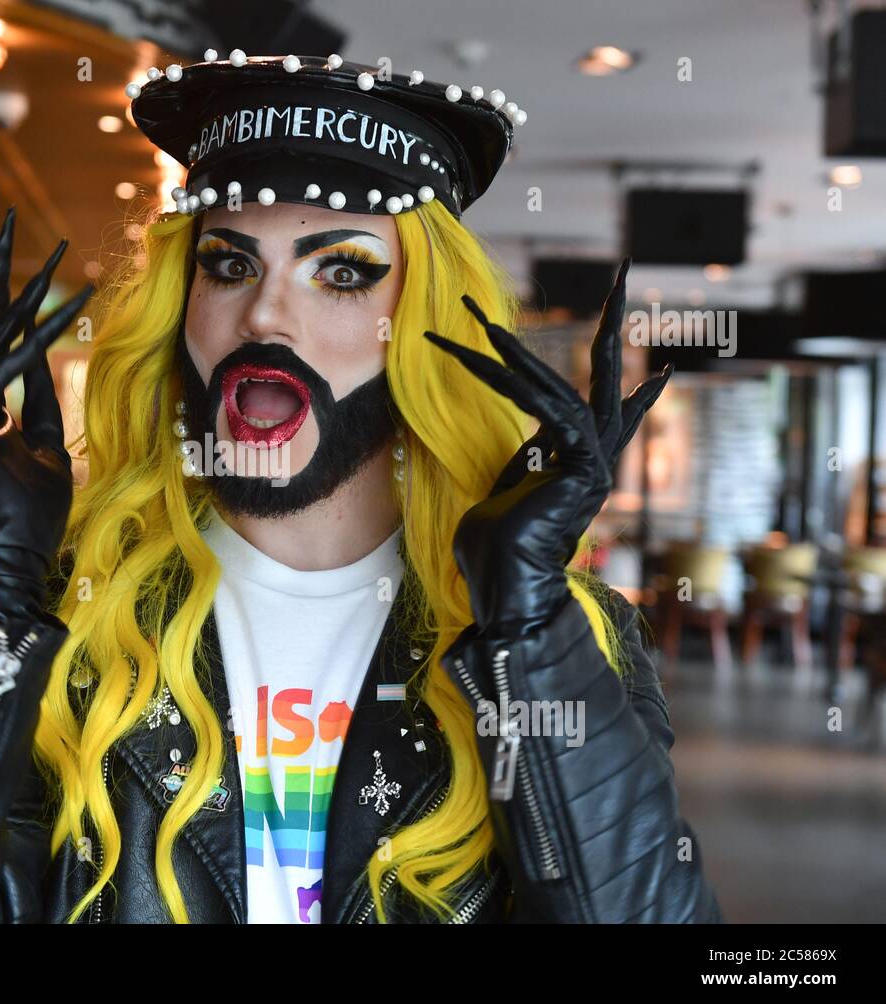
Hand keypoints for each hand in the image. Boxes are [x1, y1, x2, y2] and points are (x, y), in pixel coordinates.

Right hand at [0, 208, 92, 615]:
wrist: (14, 557)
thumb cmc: (32, 510)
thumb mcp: (47, 442)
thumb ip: (40, 399)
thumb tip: (44, 354)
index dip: (21, 303)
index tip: (45, 262)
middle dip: (0, 271)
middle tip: (12, 217)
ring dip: (20, 293)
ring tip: (40, 246)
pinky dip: (27, 347)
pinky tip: (52, 312)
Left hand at [423, 258, 671, 638]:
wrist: (505, 593)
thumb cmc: (494, 554)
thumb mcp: (501, 494)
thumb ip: (519, 463)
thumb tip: (525, 444)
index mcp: (578, 465)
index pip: (602, 413)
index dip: (629, 391)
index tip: (663, 371)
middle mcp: (595, 460)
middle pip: (609, 380)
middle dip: (613, 325)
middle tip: (624, 271)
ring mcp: (594, 464)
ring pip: (563, 389)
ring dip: (516, 352)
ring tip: (478, 319)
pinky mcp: (584, 468)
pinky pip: (551, 409)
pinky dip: (514, 378)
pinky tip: (487, 348)